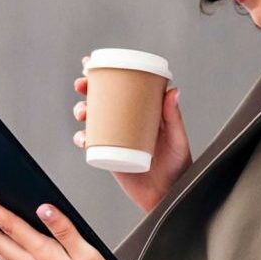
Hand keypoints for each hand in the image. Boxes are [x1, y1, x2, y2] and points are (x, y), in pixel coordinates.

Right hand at [75, 75, 188, 213]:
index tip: (92, 64)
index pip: (124, 87)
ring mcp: (117, 137)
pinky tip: (83, 138)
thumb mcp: (178, 140)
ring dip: (82, 111)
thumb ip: (174, 118)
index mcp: (144, 111)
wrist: (168, 195)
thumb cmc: (179, 167)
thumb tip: (173, 91)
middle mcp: (128, 122)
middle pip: (103, 99)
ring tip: (83, 112)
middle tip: (82, 85)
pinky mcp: (109, 155)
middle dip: (87, 89)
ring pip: (93, 119)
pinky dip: (82, 138)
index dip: (106, 74)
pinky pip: (90, 143)